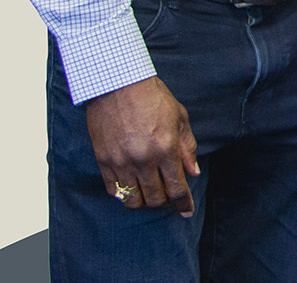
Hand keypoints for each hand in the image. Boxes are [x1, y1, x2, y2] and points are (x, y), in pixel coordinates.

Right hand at [84, 77, 199, 216]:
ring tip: (149, 192)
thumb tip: (193, 172)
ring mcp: (121, 162)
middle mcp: (143, 160)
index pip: (176, 188)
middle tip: (168, 195)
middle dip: (165, 202)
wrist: (117, 85)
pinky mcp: (103, 160)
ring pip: (133, 199)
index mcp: (166, 149)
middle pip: (155, 198)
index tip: (186, 211)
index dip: (183, 203)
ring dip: (143, 201)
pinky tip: (131, 186)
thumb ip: (187, 147)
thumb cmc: (152, 97)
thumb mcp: (179, 118)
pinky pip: (113, 189)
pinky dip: (124, 193)